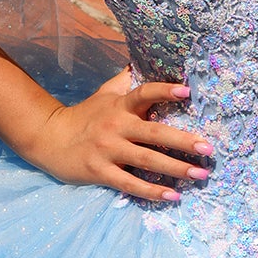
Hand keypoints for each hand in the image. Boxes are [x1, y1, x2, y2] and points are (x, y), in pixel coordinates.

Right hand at [22, 70, 212, 202]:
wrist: (48, 138)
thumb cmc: (84, 116)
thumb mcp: (103, 94)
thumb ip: (124, 81)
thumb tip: (141, 60)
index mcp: (119, 106)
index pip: (144, 94)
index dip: (164, 91)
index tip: (187, 91)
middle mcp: (116, 126)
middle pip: (154, 134)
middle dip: (184, 141)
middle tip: (209, 150)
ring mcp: (108, 150)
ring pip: (147, 161)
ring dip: (176, 168)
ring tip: (200, 175)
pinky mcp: (100, 172)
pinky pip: (130, 184)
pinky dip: (152, 191)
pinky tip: (173, 196)